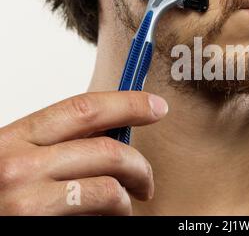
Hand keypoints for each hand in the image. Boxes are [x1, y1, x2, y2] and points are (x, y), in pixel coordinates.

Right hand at [0, 91, 167, 215]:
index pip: (82, 108)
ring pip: (108, 186)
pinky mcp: (35, 225)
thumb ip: (53, 147)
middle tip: (146, 179)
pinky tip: (107, 219)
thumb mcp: (13, 160)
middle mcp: (17, 164)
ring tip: (126, 206)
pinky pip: (95, 213)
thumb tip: (109, 135)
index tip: (156, 107)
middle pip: (106, 149)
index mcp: (13, 139)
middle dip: (139, 164)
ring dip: (128, 197)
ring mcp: (25, 200)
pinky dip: (113, 216)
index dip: (127, 104)